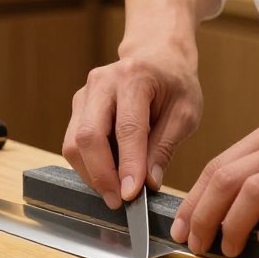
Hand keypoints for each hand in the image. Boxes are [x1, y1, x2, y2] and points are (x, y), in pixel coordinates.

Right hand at [62, 39, 202, 208]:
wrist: (156, 55)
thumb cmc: (174, 83)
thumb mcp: (185, 112)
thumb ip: (165, 147)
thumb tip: (147, 182)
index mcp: (134, 77)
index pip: (127, 129)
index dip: (127, 165)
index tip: (131, 195)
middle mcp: (102, 82)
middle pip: (88, 135)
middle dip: (101, 175)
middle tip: (118, 202)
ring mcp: (85, 93)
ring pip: (74, 143)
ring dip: (91, 174)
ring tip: (115, 192)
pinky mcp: (78, 106)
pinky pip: (73, 142)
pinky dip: (88, 165)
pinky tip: (108, 175)